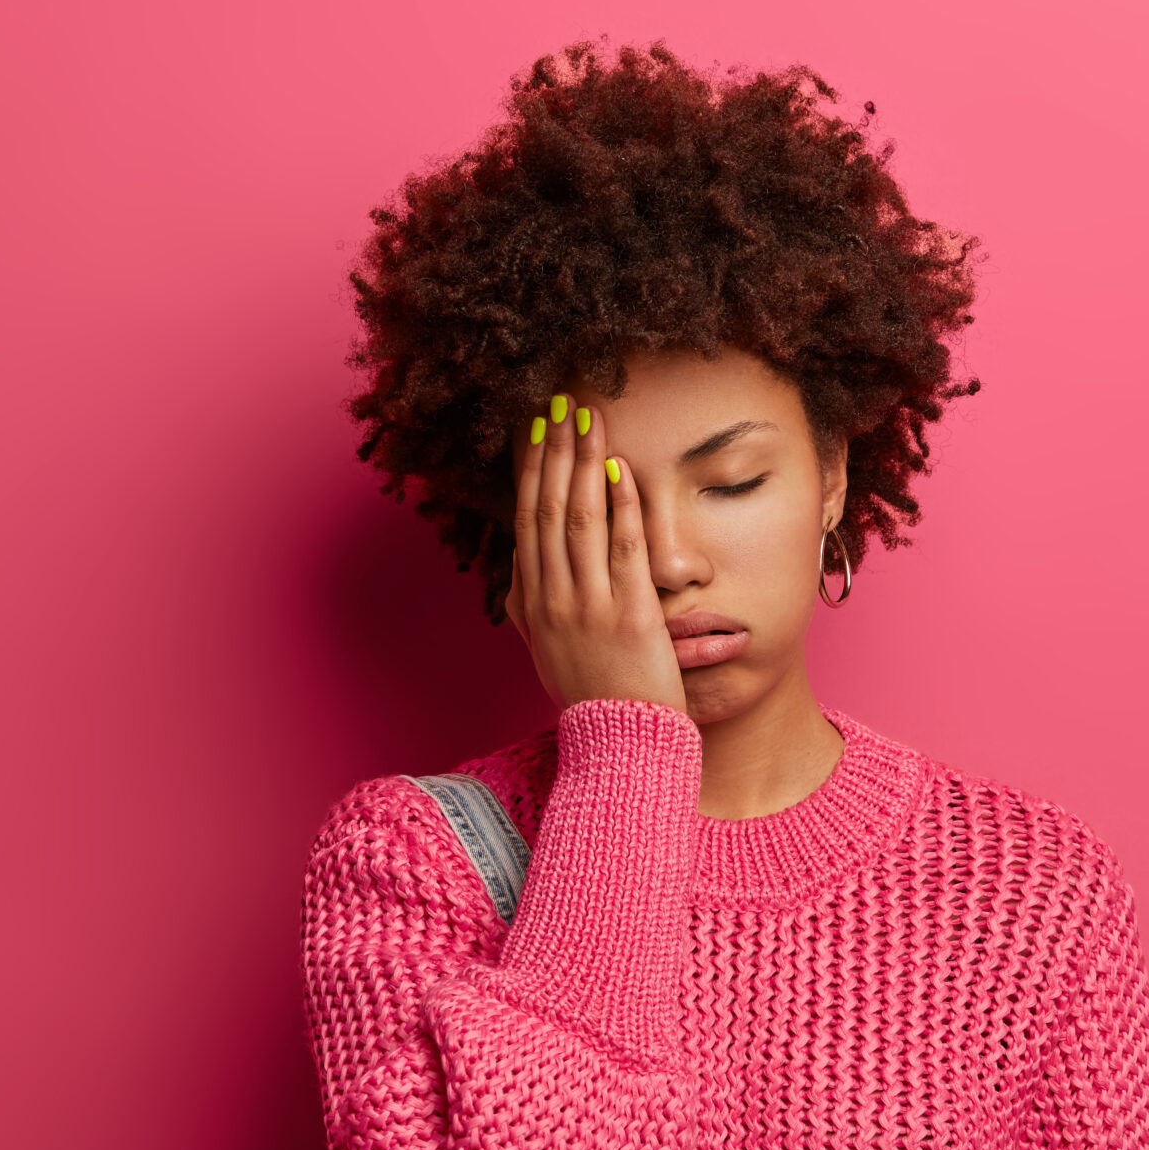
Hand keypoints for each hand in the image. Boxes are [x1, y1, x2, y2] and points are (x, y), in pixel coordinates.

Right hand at [504, 396, 686, 714]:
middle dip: (554, 453)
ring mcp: (588, 606)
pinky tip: (623, 473)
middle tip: (560, 404)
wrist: (620, 745)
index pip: (528, 521)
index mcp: (533, 603)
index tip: (536, 430)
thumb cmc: (592, 698)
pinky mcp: (628, 615)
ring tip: (589, 421)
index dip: (531, 472)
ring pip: (581, 521)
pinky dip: (621, 508)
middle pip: (549, 510)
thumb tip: (520, 569)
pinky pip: (623, 551)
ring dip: (584, 466)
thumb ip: (532, 608)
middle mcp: (553, 599)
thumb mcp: (547, 652)